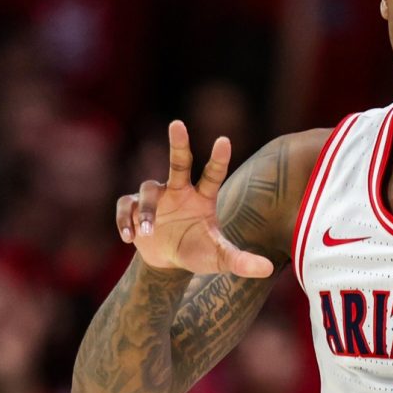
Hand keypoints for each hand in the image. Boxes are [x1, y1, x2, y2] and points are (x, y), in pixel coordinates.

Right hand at [115, 121, 272, 277]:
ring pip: (148, 190)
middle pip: (179, 160)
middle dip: (179, 142)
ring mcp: (156, 197)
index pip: (212, 174)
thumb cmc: (197, 252)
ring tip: (147, 233)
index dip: (218, 158)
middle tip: (178, 123)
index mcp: (202, 197)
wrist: (167, 262)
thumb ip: (241, 261)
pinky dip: (125, 220)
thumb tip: (267, 269)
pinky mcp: (134, 207)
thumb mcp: (219, 258)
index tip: (224, 140)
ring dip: (147, 210)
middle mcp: (179, 190)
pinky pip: (126, 206)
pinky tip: (129, 237)